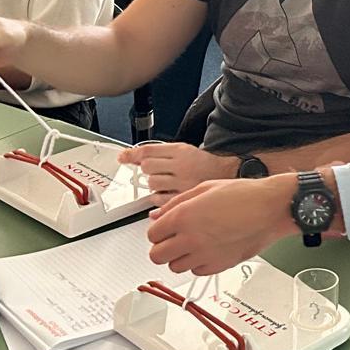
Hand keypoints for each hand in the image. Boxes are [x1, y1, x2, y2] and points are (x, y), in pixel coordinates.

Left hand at [121, 142, 236, 195]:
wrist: (225, 174)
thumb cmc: (201, 163)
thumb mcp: (181, 149)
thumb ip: (157, 152)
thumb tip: (129, 157)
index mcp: (180, 151)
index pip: (148, 151)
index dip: (132, 154)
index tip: (123, 157)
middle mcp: (181, 166)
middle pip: (148, 167)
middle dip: (149, 170)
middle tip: (161, 172)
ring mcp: (183, 184)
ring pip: (152, 184)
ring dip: (154, 185)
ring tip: (167, 184)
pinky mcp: (184, 200)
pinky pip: (159, 200)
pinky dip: (158, 199)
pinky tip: (168, 194)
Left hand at [147, 177, 296, 274]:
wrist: (271, 209)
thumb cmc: (244, 195)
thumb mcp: (204, 189)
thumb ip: (175, 203)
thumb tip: (157, 215)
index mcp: (183, 216)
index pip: (152, 235)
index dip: (157, 231)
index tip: (164, 229)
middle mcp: (191, 238)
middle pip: (157, 256)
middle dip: (162, 248)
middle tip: (172, 240)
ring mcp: (205, 255)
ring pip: (174, 267)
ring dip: (179, 257)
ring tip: (191, 245)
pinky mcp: (219, 266)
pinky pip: (196, 272)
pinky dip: (197, 264)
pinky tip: (206, 250)